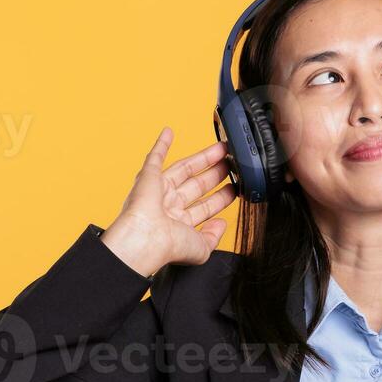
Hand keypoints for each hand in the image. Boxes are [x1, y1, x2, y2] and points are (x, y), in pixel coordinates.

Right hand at [102, 127, 236, 276]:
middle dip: (216, 173)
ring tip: (221, 148)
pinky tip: (169, 132)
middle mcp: (169, 207)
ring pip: (185, 169)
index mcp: (179, 224)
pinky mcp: (148, 177)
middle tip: (232, 162)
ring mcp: (159, 191)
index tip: (234, 188)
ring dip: (203, 158)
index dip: (221, 197)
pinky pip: (155, 157)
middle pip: (198, 184)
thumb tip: (221, 224)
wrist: (147, 239)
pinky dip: (161, 144)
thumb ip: (214, 237)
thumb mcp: (202, 249)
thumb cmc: (168, 247)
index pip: (205, 207)